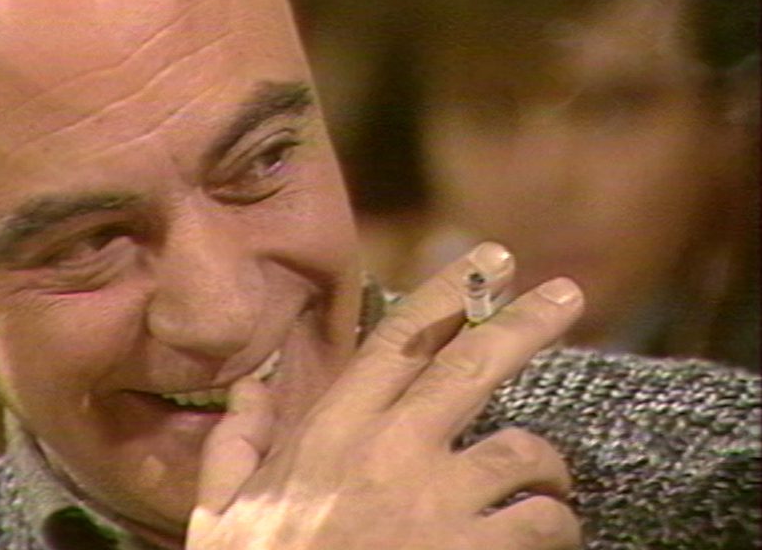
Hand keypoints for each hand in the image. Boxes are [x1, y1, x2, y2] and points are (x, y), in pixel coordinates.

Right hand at [188, 243, 584, 549]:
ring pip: (523, 452)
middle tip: (566, 291)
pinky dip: (553, 524)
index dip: (446, 294)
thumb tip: (250, 385)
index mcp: (330, 433)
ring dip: (545, 467)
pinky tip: (546, 531)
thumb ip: (235, 442)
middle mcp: (388, 452)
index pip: (397, 342)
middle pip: (471, 368)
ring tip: (549, 484)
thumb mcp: (219, 510)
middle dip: (525, 323)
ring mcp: (434, 503)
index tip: (486, 262)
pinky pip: (539, 521)